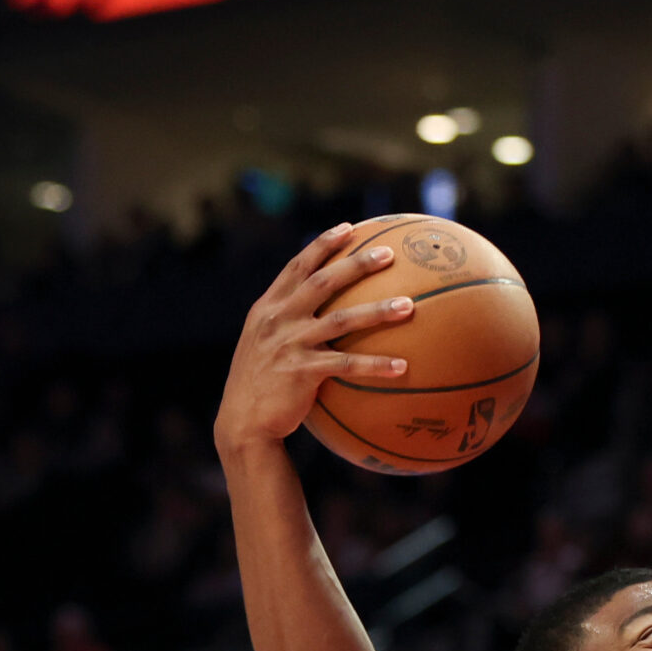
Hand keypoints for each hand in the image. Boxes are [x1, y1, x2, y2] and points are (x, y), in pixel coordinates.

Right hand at [214, 224, 416, 451]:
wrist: (242, 422)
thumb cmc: (259, 384)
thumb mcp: (262, 344)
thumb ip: (286, 322)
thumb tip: (321, 312)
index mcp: (268, 308)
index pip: (297, 266)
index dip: (323, 245)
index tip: (349, 228)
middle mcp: (278, 319)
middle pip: (323, 282)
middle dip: (356, 264)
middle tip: (389, 254)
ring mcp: (289, 344)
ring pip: (341, 319)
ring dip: (377, 310)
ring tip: (409, 306)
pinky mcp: (302, 372)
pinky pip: (347, 365)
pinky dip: (375, 365)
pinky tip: (402, 367)